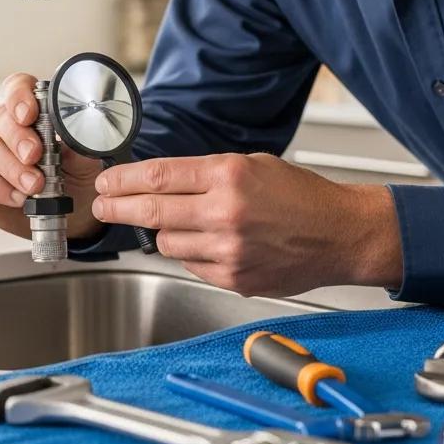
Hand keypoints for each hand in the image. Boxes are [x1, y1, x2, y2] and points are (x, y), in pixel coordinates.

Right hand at [0, 72, 103, 239]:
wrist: (66, 213)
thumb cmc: (74, 176)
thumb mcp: (84, 160)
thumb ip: (79, 144)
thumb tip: (81, 133)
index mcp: (31, 109)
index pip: (17, 86)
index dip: (19, 95)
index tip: (29, 113)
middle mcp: (4, 124)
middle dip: (18, 136)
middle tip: (34, 155)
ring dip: (12, 167)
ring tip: (34, 184)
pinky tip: (18, 197)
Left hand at [92, 152, 402, 296]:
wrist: (340, 234)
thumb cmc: (301, 196)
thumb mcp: (253, 164)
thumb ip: (206, 174)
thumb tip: (161, 182)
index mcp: (230, 177)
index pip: (158, 177)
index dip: (124, 180)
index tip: (107, 182)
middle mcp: (226, 214)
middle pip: (151, 211)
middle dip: (118, 207)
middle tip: (103, 204)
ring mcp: (229, 251)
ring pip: (167, 243)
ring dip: (162, 231)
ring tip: (175, 221)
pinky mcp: (234, 279)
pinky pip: (191, 264)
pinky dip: (190, 252)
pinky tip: (205, 241)